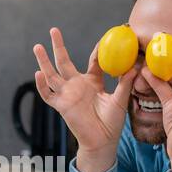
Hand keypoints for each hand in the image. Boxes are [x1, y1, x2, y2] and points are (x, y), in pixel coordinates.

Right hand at [33, 27, 136, 171]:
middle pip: (64, 62)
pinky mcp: (61, 106)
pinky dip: (42, 86)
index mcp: (92, 82)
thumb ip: (124, 84)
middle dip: (57, 46)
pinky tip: (38, 74)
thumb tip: (134, 66)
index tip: (105, 37)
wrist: (103, 141)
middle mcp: (77, 85)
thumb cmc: (112, 123)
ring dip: (44, 61)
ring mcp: (67, 95)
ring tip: (37, 47)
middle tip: (53, 30)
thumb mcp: (120, 101)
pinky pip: (48, 95)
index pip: (93, 61)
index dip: (98, 49)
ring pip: (52, 75)